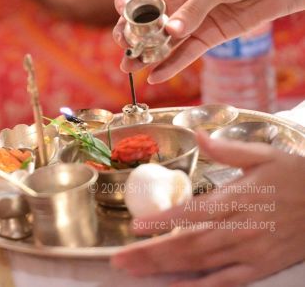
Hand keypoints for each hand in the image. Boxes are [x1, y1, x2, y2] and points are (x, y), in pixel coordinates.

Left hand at [111, 132, 304, 286]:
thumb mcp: (264, 155)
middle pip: (189, 244)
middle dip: (151, 253)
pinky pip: (227, 281)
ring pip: (201, 264)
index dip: (163, 221)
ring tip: (134, 270)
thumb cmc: (296, 177)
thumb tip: (198, 134)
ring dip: (165, 268)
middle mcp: (241, 229)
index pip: (193, 213)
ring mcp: (250, 251)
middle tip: (119, 259)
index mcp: (238, 199)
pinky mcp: (261, 267)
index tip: (136, 226)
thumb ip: (227, 149)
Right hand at [112, 0, 304, 82]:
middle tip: (124, 45)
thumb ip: (194, 8)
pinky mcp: (206, 36)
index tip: (122, 11)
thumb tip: (171, 32)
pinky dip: (171, 66)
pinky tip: (155, 76)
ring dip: (144, 54)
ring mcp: (189, 19)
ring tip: (130, 67)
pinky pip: (184, 53)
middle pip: (143, 17)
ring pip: (160, 40)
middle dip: (130, 32)